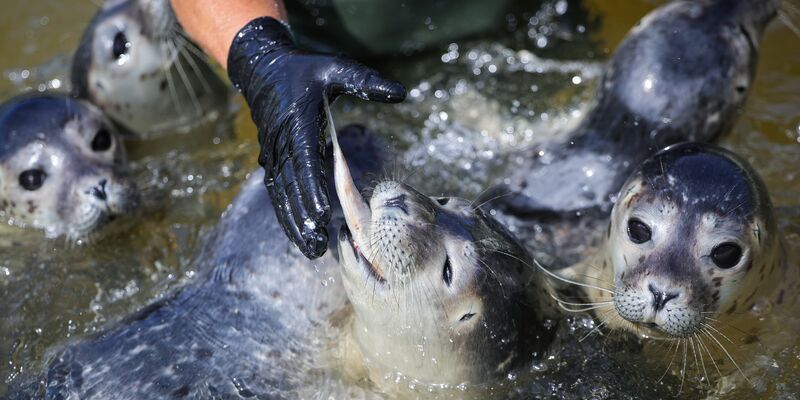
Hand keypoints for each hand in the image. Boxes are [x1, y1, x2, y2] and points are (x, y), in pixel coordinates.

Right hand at [227, 17, 405, 258]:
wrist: (263, 70)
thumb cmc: (304, 70)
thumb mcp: (336, 67)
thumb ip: (367, 81)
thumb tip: (401, 93)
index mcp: (298, 122)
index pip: (305, 162)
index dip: (313, 190)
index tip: (323, 214)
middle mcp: (281, 142)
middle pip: (292, 187)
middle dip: (305, 219)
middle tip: (319, 246)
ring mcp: (273, 153)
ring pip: (283, 195)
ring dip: (294, 223)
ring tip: (311, 250)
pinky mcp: (271, 160)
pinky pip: (278, 192)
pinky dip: (286, 214)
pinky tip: (297, 234)